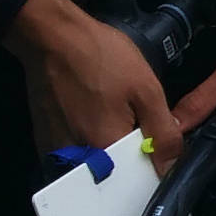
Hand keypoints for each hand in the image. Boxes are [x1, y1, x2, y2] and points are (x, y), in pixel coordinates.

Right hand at [3, 0, 183, 158]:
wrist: (53, 37)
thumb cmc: (101, 57)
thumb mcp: (145, 90)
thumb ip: (161, 132)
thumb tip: (170, 167)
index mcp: (105, 150)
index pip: (136, 178)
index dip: (151, 162)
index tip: (152, 140)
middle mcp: (77, 160)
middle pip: (112, 173)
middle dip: (127, 153)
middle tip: (126, 114)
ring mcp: (56, 152)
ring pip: (93, 163)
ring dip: (105, 145)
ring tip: (105, 109)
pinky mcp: (45, 141)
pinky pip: (74, 153)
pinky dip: (85, 139)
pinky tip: (88, 111)